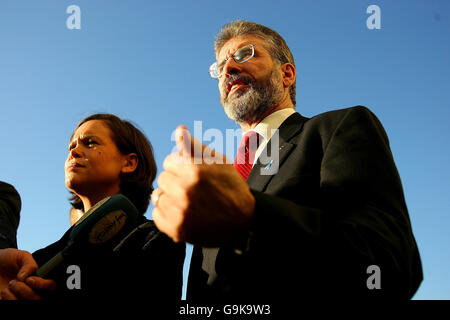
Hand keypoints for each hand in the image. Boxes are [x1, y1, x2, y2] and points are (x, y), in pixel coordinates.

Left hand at [0, 248, 55, 299]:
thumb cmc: (7, 259)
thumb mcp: (21, 256)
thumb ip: (29, 264)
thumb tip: (26, 276)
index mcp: (38, 278)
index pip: (50, 286)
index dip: (44, 285)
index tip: (30, 280)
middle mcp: (31, 289)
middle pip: (38, 298)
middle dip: (26, 291)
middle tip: (15, 281)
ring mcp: (20, 297)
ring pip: (26, 303)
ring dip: (15, 296)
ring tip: (9, 286)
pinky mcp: (9, 301)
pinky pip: (12, 305)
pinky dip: (8, 299)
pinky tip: (4, 292)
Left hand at [152, 126, 254, 247]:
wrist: (244, 223)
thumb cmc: (232, 188)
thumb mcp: (218, 162)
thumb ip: (195, 146)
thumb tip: (179, 129)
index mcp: (194, 171)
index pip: (169, 161)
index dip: (182, 167)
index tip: (193, 175)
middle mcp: (184, 191)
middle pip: (163, 178)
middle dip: (175, 181)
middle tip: (193, 189)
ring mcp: (179, 212)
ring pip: (158, 196)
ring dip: (170, 197)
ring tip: (188, 202)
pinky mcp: (176, 230)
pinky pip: (157, 215)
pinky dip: (167, 214)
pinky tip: (183, 213)